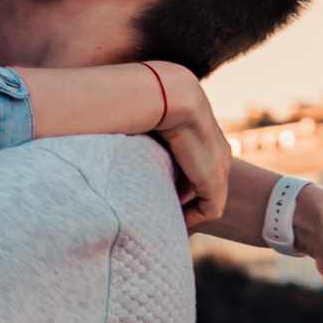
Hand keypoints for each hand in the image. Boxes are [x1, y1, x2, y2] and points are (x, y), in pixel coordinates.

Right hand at [146, 62, 232, 229]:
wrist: (164, 93)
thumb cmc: (140, 100)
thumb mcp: (143, 123)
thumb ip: (137, 136)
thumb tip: (103, 141)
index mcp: (200, 132)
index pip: (192, 166)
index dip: (174, 188)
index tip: (153, 202)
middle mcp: (215, 148)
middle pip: (201, 186)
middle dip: (182, 205)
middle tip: (159, 222)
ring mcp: (220, 163)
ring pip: (207, 200)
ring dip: (186, 216)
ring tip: (164, 229)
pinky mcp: (216, 177)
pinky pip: (210, 210)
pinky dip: (192, 222)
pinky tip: (172, 229)